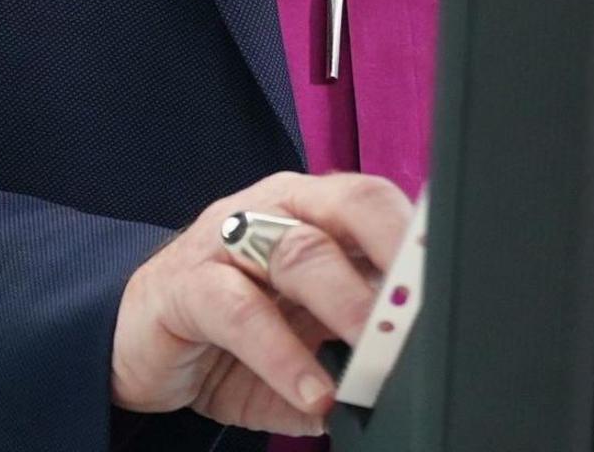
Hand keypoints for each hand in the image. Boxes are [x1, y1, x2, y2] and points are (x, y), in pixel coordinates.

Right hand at [110, 170, 412, 434]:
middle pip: (347, 208)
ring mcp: (226, 240)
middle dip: (393, 257)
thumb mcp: (305, 340)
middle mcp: (275, 210)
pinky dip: (281, 354)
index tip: (454, 277)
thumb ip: (351, 349)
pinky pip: (239, 311)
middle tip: (422, 312)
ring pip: (297, 253)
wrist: (139, 345)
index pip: (376, 202)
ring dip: (345, 304)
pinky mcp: (186, 285)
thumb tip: (409, 380)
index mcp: (314, 210)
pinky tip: (311, 390)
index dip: (417, 234)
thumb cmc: (234, 334)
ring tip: (375, 358)